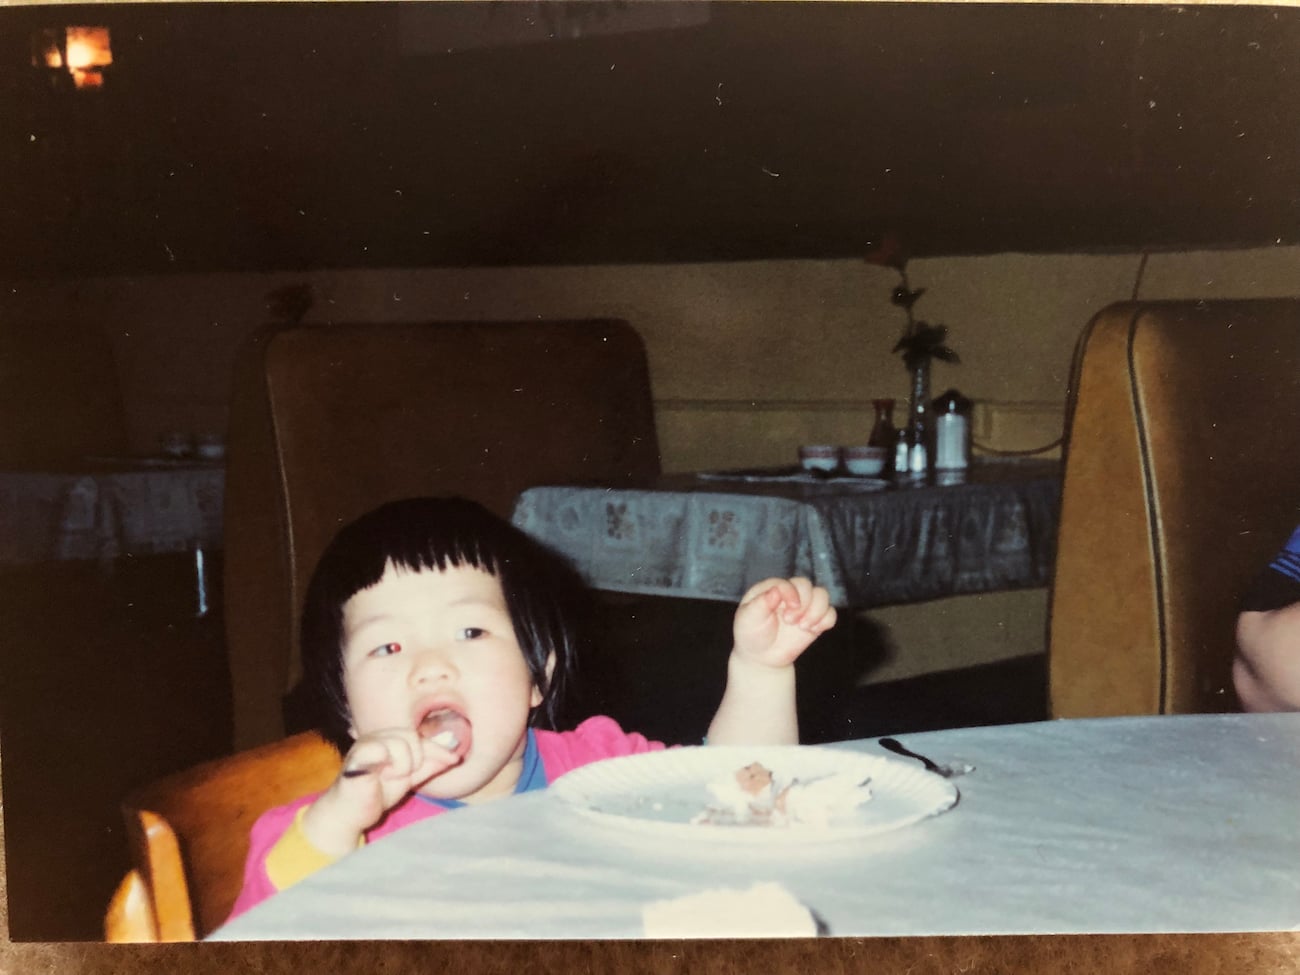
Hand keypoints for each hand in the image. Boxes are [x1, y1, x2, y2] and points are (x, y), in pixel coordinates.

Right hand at [301, 728, 460, 855]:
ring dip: (402, 765)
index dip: (438, 749)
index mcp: (389, 738)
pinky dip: (389, 764)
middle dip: (416, 759)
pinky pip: (382, 749)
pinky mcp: (358, 753)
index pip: (419, 737)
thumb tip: (454, 756)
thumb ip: (428, 766)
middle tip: (403, 775)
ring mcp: (367, 742)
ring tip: (389, 777)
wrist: (351, 813)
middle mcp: (377, 735)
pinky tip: (380, 776)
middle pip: (411, 736)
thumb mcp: (408, 778)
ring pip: (401, 742)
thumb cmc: (376, 793)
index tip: (455, 759)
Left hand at [732, 576, 836, 669]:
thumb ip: (760, 604)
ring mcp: (804, 606)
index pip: (787, 583)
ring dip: (817, 611)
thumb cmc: (751, 634)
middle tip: (790, 621)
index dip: (791, 595)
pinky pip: (830, 613)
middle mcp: (790, 594)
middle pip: (806, 585)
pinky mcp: (815, 620)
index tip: (786, 615)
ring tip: (804, 627)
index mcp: (771, 588)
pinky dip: (826, 620)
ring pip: (822, 595)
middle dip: (803, 604)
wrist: (762, 656)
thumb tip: (776, 590)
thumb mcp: (748, 619)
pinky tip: (813, 630)